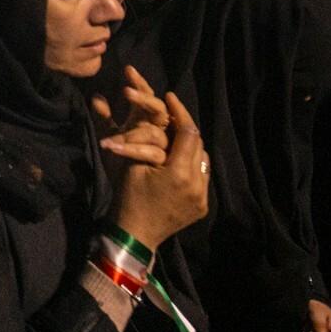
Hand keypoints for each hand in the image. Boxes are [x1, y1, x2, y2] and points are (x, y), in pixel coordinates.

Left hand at [93, 65, 170, 167]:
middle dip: (144, 99)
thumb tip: (97, 96)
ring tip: (112, 125)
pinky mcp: (165, 167)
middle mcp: (163, 136)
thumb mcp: (112, 142)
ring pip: (154, 133)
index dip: (141, 85)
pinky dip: (130, 149)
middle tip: (126, 90)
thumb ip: (106, 120)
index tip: (128, 69)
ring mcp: (166, 151)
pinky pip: (151, 153)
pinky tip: (109, 146)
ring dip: (131, 131)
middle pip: (160, 112)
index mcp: (151, 126)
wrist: (133, 205)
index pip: (151, 99)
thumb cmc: (123, 171)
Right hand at [109, 92, 209, 251]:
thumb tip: (151, 111)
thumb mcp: (132, 163)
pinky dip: (191, 163)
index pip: (188, 132)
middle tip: (172, 114)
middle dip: (185, 127)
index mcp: (180, 172)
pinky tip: (178, 159)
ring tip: (176, 135)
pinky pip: (201, 176)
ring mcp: (202, 198)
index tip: (170, 96)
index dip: (180, 111)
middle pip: (198, 144)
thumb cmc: (127, 197)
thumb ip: (146, 137)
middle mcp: (198, 184)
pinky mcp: (201, 207)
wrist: (133, 235)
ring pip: (203, 159)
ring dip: (191, 145)